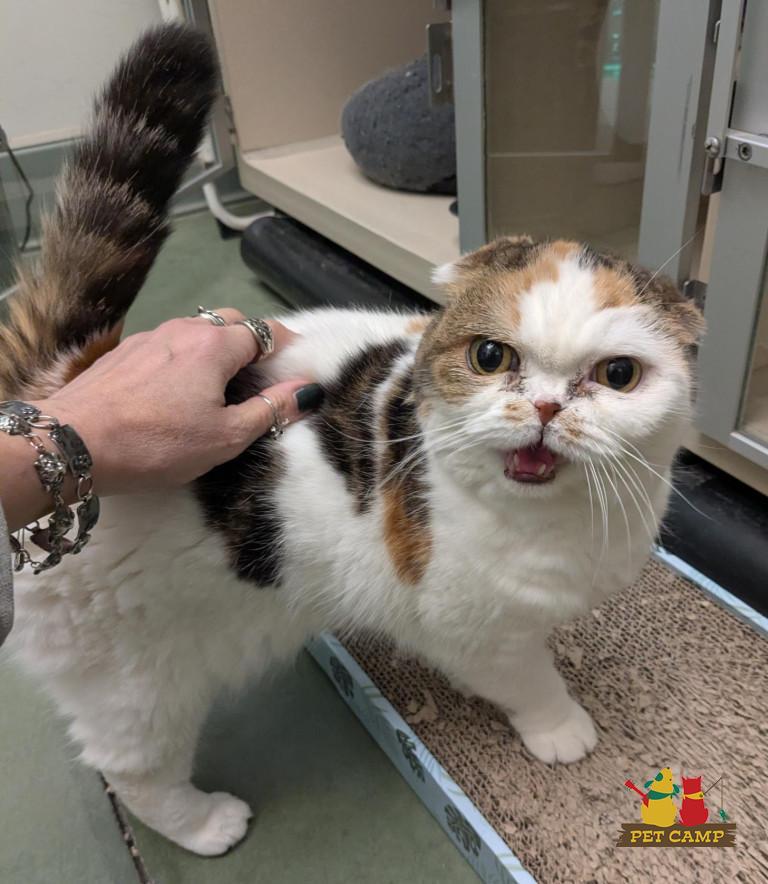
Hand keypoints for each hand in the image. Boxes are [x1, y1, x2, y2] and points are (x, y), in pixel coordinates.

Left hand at [29, 308, 320, 495]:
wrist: (72, 442)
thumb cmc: (159, 443)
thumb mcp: (225, 437)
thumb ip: (271, 410)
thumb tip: (308, 389)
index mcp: (215, 345)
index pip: (264, 331)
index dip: (286, 346)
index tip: (296, 366)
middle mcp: (185, 328)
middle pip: (230, 322)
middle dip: (251, 342)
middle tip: (258, 378)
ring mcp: (150, 336)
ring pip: (196, 331)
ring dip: (216, 349)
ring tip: (218, 387)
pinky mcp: (124, 351)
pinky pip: (169, 344)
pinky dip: (186, 357)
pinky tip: (176, 390)